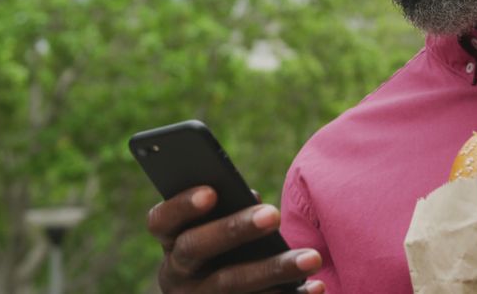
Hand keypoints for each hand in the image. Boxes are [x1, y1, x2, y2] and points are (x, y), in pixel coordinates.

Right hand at [147, 186, 325, 293]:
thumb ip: (227, 209)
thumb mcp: (213, 229)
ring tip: (312, 258)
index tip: (212, 192)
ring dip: (274, 269)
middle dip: (234, 230)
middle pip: (196, 248)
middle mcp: (174, 273)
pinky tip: (315, 286)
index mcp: (169, 240)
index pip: (161, 220)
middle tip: (273, 215)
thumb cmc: (221, 247)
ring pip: (230, 284)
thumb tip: (252, 198)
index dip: (182, 206)